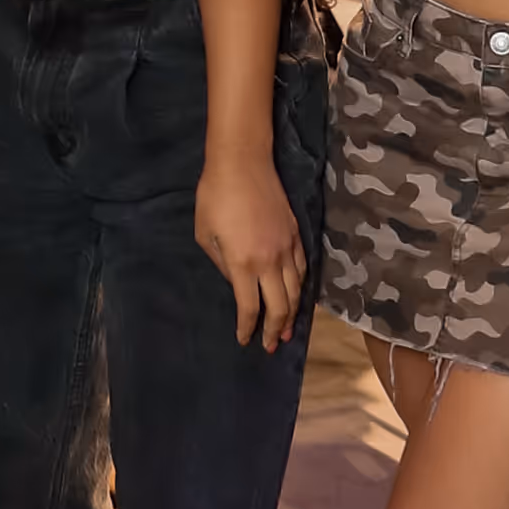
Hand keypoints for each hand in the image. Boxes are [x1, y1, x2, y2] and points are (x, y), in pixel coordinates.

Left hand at [195, 149, 306, 351]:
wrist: (242, 162)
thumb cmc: (214, 196)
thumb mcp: (205, 234)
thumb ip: (222, 264)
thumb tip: (236, 282)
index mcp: (242, 264)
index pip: (250, 308)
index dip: (248, 328)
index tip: (245, 340)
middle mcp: (270, 261)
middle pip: (280, 306)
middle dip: (275, 330)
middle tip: (271, 345)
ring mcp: (287, 248)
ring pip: (296, 290)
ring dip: (293, 314)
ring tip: (287, 330)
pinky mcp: (297, 234)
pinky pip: (303, 269)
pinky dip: (301, 287)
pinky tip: (297, 295)